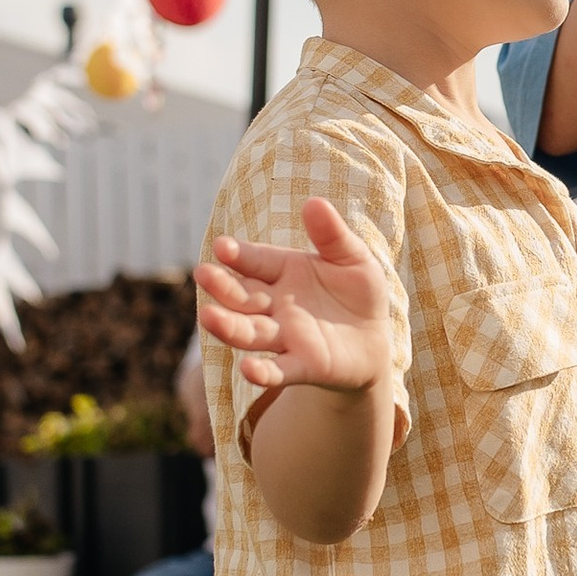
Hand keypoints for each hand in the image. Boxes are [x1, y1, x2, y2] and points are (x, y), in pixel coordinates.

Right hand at [197, 199, 396, 398]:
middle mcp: (275, 304)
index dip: (238, 255)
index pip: (255, 261)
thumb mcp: (352, 257)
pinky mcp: (302, 366)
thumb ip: (332, 235)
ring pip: (251, 332)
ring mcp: (285, 336)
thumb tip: (315, 202)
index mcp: (282, 272)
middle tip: (203, 274)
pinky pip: (278, 370)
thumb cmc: (358, 291)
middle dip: (223, 286)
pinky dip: (262, 372)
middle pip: (243, 297)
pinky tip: (248, 370)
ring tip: (208, 316)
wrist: (373, 339)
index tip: (222, 246)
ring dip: (229, 326)